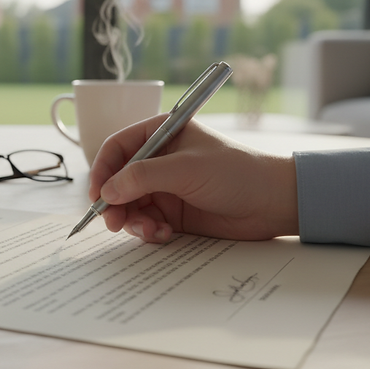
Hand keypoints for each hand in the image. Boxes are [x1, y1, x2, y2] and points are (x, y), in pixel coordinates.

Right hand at [88, 115, 299, 242]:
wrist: (273, 203)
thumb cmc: (237, 172)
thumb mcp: (186, 169)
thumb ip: (143, 177)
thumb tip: (107, 191)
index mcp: (161, 134)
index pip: (118, 147)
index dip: (102, 170)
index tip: (97, 193)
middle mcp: (159, 160)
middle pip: (118, 180)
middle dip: (114, 202)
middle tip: (114, 222)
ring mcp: (165, 187)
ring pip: (129, 205)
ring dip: (132, 220)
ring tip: (148, 230)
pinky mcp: (173, 212)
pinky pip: (146, 222)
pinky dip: (148, 231)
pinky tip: (163, 235)